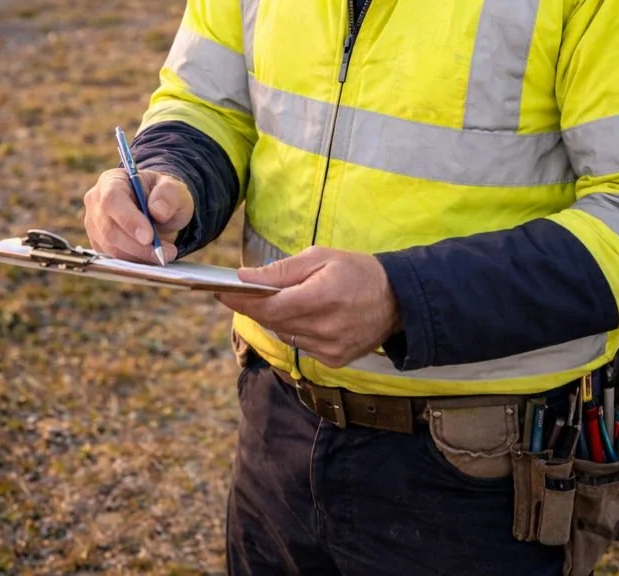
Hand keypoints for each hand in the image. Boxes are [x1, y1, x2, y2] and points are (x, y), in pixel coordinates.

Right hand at [83, 167, 193, 263]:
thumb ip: (169, 195)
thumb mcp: (174, 189)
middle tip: (164, 252)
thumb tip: (157, 211)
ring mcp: (94, 223)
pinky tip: (150, 257)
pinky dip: (134, 261)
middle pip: (109, 228)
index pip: (112, 199)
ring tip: (163, 254)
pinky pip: (112, 257)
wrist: (159, 210)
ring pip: (110, 247)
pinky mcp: (98, 243)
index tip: (149, 237)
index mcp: (112, 180)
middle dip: (137, 245)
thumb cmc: (163, 197)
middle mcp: (96, 200)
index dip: (128, 219)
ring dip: (139, 255)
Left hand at [216, 247, 401, 368]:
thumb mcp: (321, 257)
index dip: (242, 299)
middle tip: (235, 292)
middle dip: (252, 306)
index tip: (220, 290)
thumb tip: (245, 277)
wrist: (398, 300)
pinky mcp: (334, 361)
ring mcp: (330, 348)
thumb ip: (282, 269)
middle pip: (272, 321)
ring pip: (284, 334)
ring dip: (273, 318)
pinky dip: (293, 329)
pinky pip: (300, 344)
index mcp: (323, 296)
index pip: (270, 304)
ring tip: (274, 299)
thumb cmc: (357, 271)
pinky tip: (301, 315)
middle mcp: (326, 327)